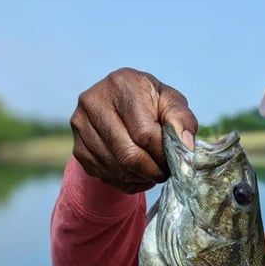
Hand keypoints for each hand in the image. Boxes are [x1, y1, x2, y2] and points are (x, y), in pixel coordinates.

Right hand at [70, 67, 197, 192]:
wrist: (120, 105)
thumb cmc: (151, 103)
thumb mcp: (171, 103)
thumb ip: (182, 120)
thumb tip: (187, 146)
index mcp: (121, 84)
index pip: (144, 133)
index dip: (162, 154)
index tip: (174, 160)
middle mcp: (93, 102)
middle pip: (128, 155)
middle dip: (152, 171)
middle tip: (165, 172)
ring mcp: (81, 126)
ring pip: (117, 169)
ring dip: (140, 178)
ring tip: (153, 171)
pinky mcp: (77, 148)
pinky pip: (105, 176)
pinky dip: (126, 181)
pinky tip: (137, 172)